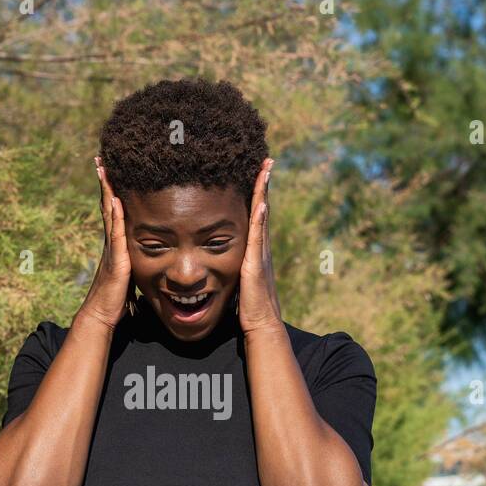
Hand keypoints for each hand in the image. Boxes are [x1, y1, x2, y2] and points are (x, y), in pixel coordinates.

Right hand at [76, 156, 131, 331]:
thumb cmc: (116, 297)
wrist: (102, 314)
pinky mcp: (117, 259)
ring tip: (103, 169)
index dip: (112, 190)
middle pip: (107, 205)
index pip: (114, 211)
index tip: (110, 170)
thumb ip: (134, 260)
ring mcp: (112, 248)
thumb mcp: (130, 273)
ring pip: (108, 213)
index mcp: (116, 243)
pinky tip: (116, 199)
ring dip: (107, 190)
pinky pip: (116, 232)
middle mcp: (111, 241)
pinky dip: (115, 215)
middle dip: (105, 182)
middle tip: (100, 159)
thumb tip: (149, 257)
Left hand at [237, 157, 282, 334]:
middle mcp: (260, 248)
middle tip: (266, 161)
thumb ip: (234, 270)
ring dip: (264, 192)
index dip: (256, 195)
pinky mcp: (255, 264)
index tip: (256, 174)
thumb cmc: (247, 308)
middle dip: (264, 185)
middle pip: (261, 209)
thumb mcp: (238, 282)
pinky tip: (261, 202)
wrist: (261, 325)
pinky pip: (257, 236)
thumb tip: (219, 265)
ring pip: (261, 216)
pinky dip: (260, 218)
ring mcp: (260, 254)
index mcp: (253, 251)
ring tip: (266, 169)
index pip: (254, 217)